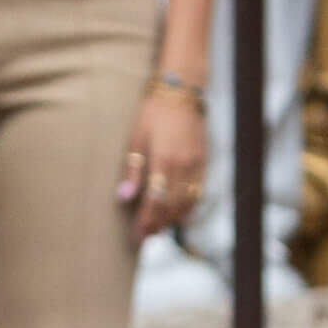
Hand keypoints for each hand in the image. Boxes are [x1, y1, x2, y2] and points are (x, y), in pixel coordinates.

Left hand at [116, 87, 207, 245]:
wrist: (181, 89)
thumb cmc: (153, 112)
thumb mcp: (136, 139)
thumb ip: (132, 171)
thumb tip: (123, 198)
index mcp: (163, 160)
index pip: (155, 202)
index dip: (146, 222)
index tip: (137, 236)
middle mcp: (183, 165)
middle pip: (171, 206)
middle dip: (158, 225)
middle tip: (145, 238)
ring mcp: (196, 163)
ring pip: (187, 202)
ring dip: (173, 220)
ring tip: (159, 229)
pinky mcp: (204, 160)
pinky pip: (198, 191)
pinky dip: (188, 207)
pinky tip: (177, 214)